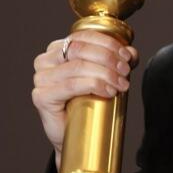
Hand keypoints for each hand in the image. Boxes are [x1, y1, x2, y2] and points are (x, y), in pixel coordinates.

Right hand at [31, 30, 138, 162]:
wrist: (76, 136)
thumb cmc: (88, 103)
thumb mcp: (106, 76)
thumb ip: (117, 61)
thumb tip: (130, 52)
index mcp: (58, 49)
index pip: (84, 36)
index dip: (109, 43)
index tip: (127, 56)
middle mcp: (45, 60)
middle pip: (81, 49)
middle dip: (109, 58)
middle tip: (125, 71)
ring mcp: (41, 78)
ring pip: (78, 66)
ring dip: (106, 73)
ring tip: (121, 84)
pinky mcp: (41, 96)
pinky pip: (71, 85)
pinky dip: (94, 85)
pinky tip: (108, 91)